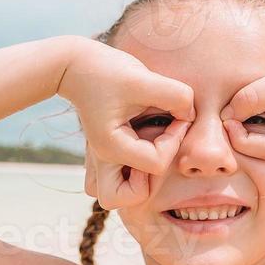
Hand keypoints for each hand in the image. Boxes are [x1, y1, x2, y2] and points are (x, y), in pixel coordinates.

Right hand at [58, 38, 194, 208]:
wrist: (74, 66)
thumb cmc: (107, 70)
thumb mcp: (144, 78)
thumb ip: (175, 96)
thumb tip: (191, 116)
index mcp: (110, 147)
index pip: (156, 164)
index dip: (174, 142)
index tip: (178, 118)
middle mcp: (102, 160)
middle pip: (128, 199)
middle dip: (152, 179)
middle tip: (157, 149)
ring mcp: (98, 162)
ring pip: (115, 197)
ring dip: (137, 182)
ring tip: (147, 151)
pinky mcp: (101, 157)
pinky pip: (113, 183)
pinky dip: (128, 174)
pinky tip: (139, 146)